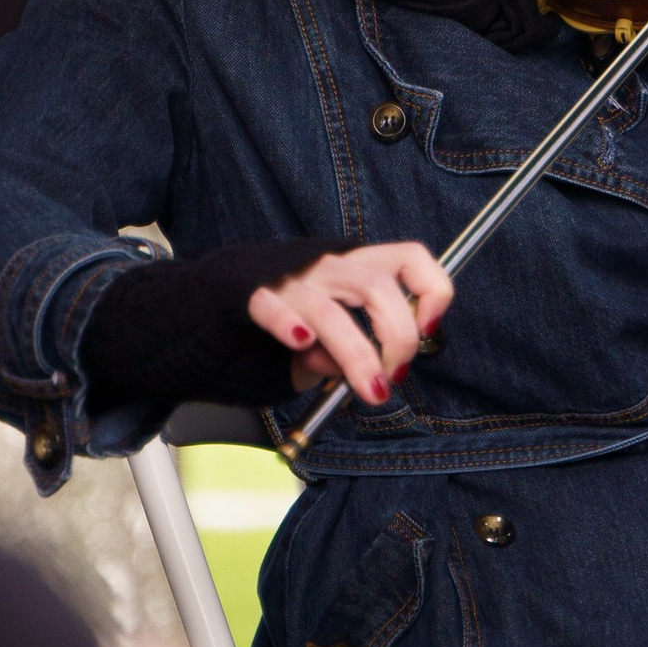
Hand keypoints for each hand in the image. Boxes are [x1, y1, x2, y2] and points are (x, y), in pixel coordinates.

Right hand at [249, 240, 452, 404]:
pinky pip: (272, 308)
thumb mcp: (332, 332)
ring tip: (370, 389)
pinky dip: (288, 323)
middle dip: (397, 336)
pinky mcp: (251, 298)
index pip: (409, 257)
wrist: (216, 305)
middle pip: (375, 285)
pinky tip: (301, 342)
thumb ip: (352, 348)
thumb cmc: (285, 317)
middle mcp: (325, 267)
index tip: (429, 331)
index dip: (431, 290)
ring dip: (358, 353)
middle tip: (395, 375)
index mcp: (354, 266)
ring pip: (329, 310)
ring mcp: (288, 282)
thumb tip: (371, 371)